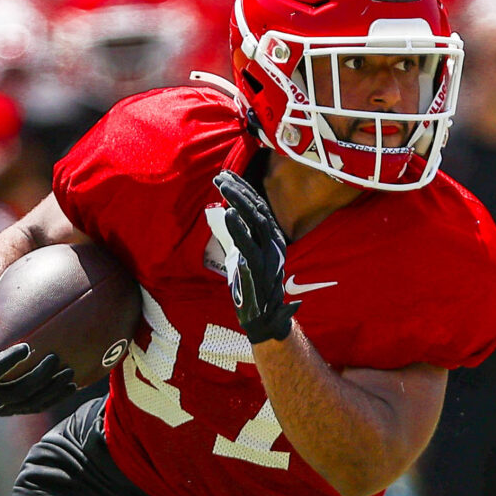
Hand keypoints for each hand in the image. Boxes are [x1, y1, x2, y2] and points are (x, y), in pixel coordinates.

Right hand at [0, 302, 75, 416]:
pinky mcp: (15, 411)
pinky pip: (38, 407)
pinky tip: (72, 386)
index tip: (26, 347)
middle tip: (55, 357)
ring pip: (31, 403)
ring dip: (52, 389)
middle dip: (39, 376)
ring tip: (69, 372)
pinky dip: (55, 398)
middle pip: (18, 391)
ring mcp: (3, 409)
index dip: (8, 361)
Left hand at [210, 170, 295, 344]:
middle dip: (239, 190)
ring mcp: (268, 257)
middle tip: (221, 177)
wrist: (265, 319)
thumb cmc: (252, 285)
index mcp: (273, 239)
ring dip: (239, 202)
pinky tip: (228, 215)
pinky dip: (239, 230)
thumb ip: (241, 234)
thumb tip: (229, 212)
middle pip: (258, 209)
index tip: (226, 176)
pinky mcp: (259, 271)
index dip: (243, 189)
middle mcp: (274, 244)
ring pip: (256, 222)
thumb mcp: (246, 254)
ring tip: (223, 187)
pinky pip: (249, 247)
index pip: (259, 207)